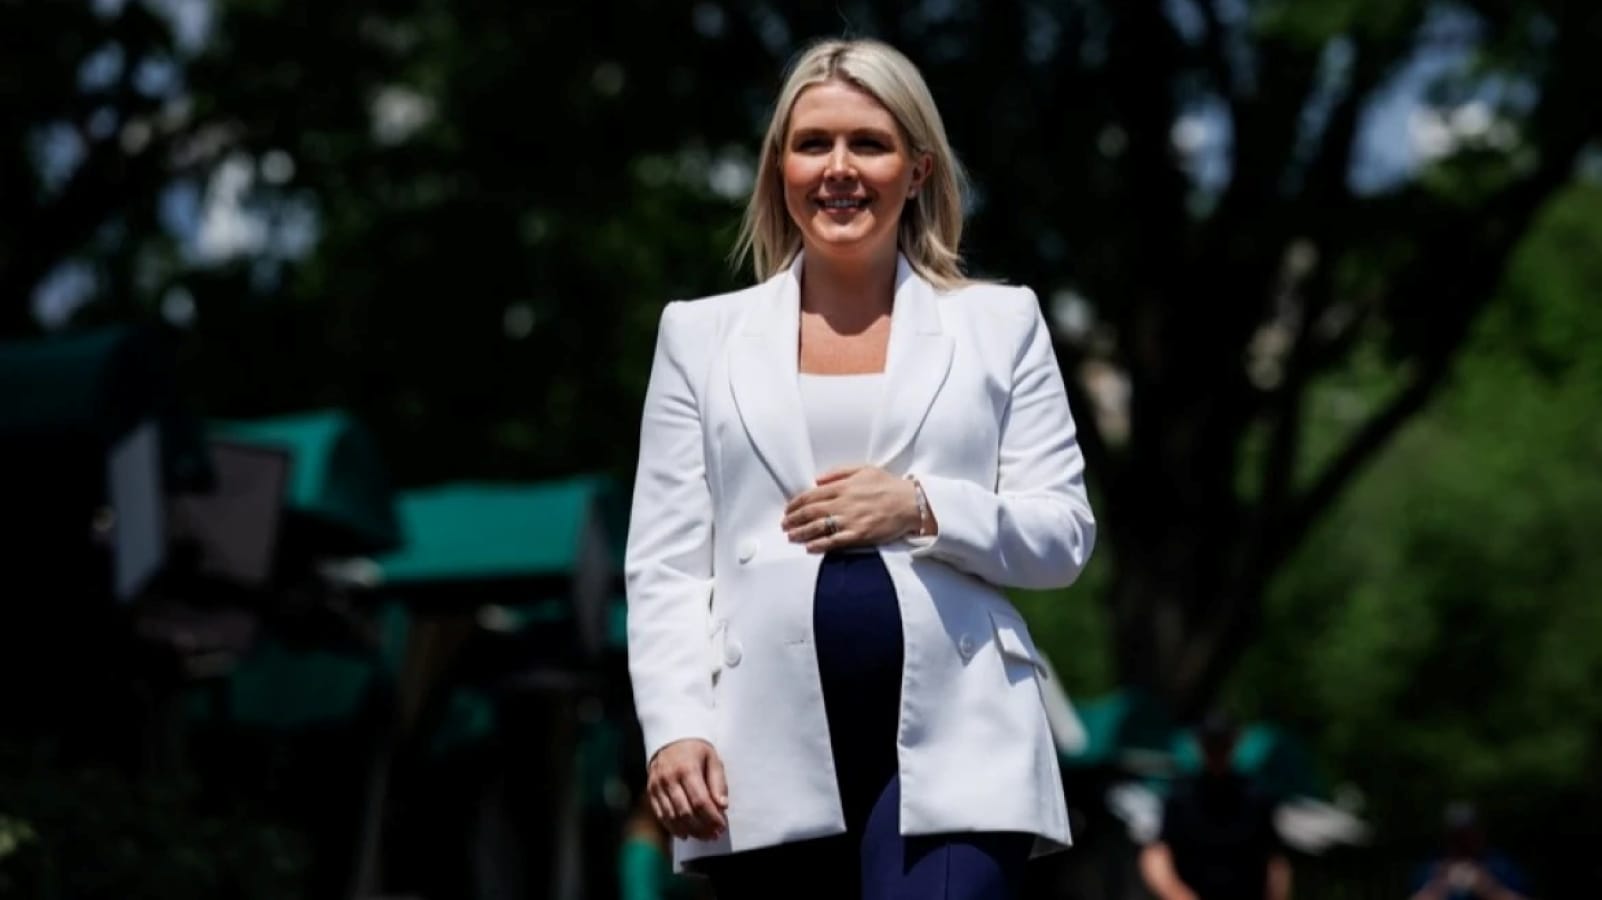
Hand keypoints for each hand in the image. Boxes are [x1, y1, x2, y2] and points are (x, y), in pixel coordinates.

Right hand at [647, 739, 727, 840]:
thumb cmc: (695, 749)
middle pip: (685, 812)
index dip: (712, 817)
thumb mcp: (712, 758)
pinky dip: (673, 828)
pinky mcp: (651, 791)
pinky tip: (685, 834)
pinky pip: (661, 815)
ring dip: (689, 830)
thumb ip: (718, 781)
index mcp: (687, 768)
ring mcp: (658, 786)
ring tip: (703, 836)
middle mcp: (669, 778)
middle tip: (714, 835)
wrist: (669, 738)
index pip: (700, 801)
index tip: (722, 826)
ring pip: (672, 817)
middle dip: (702, 827)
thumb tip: (723, 805)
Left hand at [783, 466, 920, 552]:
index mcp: (843, 486)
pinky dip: (819, 545)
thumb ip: (838, 473)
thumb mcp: (863, 469)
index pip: (811, 495)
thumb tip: (817, 480)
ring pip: (818, 528)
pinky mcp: (858, 535)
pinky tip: (809, 548)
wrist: (910, 502)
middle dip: (793, 520)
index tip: (788, 510)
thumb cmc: (888, 485)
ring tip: (791, 537)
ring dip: (801, 533)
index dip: (795, 504)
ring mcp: (850, 520)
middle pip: (810, 512)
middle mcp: (843, 503)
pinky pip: (834, 542)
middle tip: (784, 525)